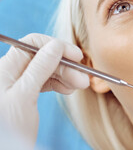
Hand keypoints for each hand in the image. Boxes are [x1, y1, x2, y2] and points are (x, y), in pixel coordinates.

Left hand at [0, 33, 88, 147]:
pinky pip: (44, 82)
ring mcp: (18, 84)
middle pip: (43, 58)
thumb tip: (56, 45)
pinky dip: (59, 84)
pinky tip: (68, 90)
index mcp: (6, 67)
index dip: (57, 46)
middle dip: (66, 66)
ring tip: (79, 86)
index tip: (78, 57)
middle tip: (83, 80)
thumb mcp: (23, 96)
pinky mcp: (24, 96)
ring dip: (66, 75)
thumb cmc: (6, 129)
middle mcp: (11, 73)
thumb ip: (39, 68)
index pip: (33, 44)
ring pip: (46, 70)